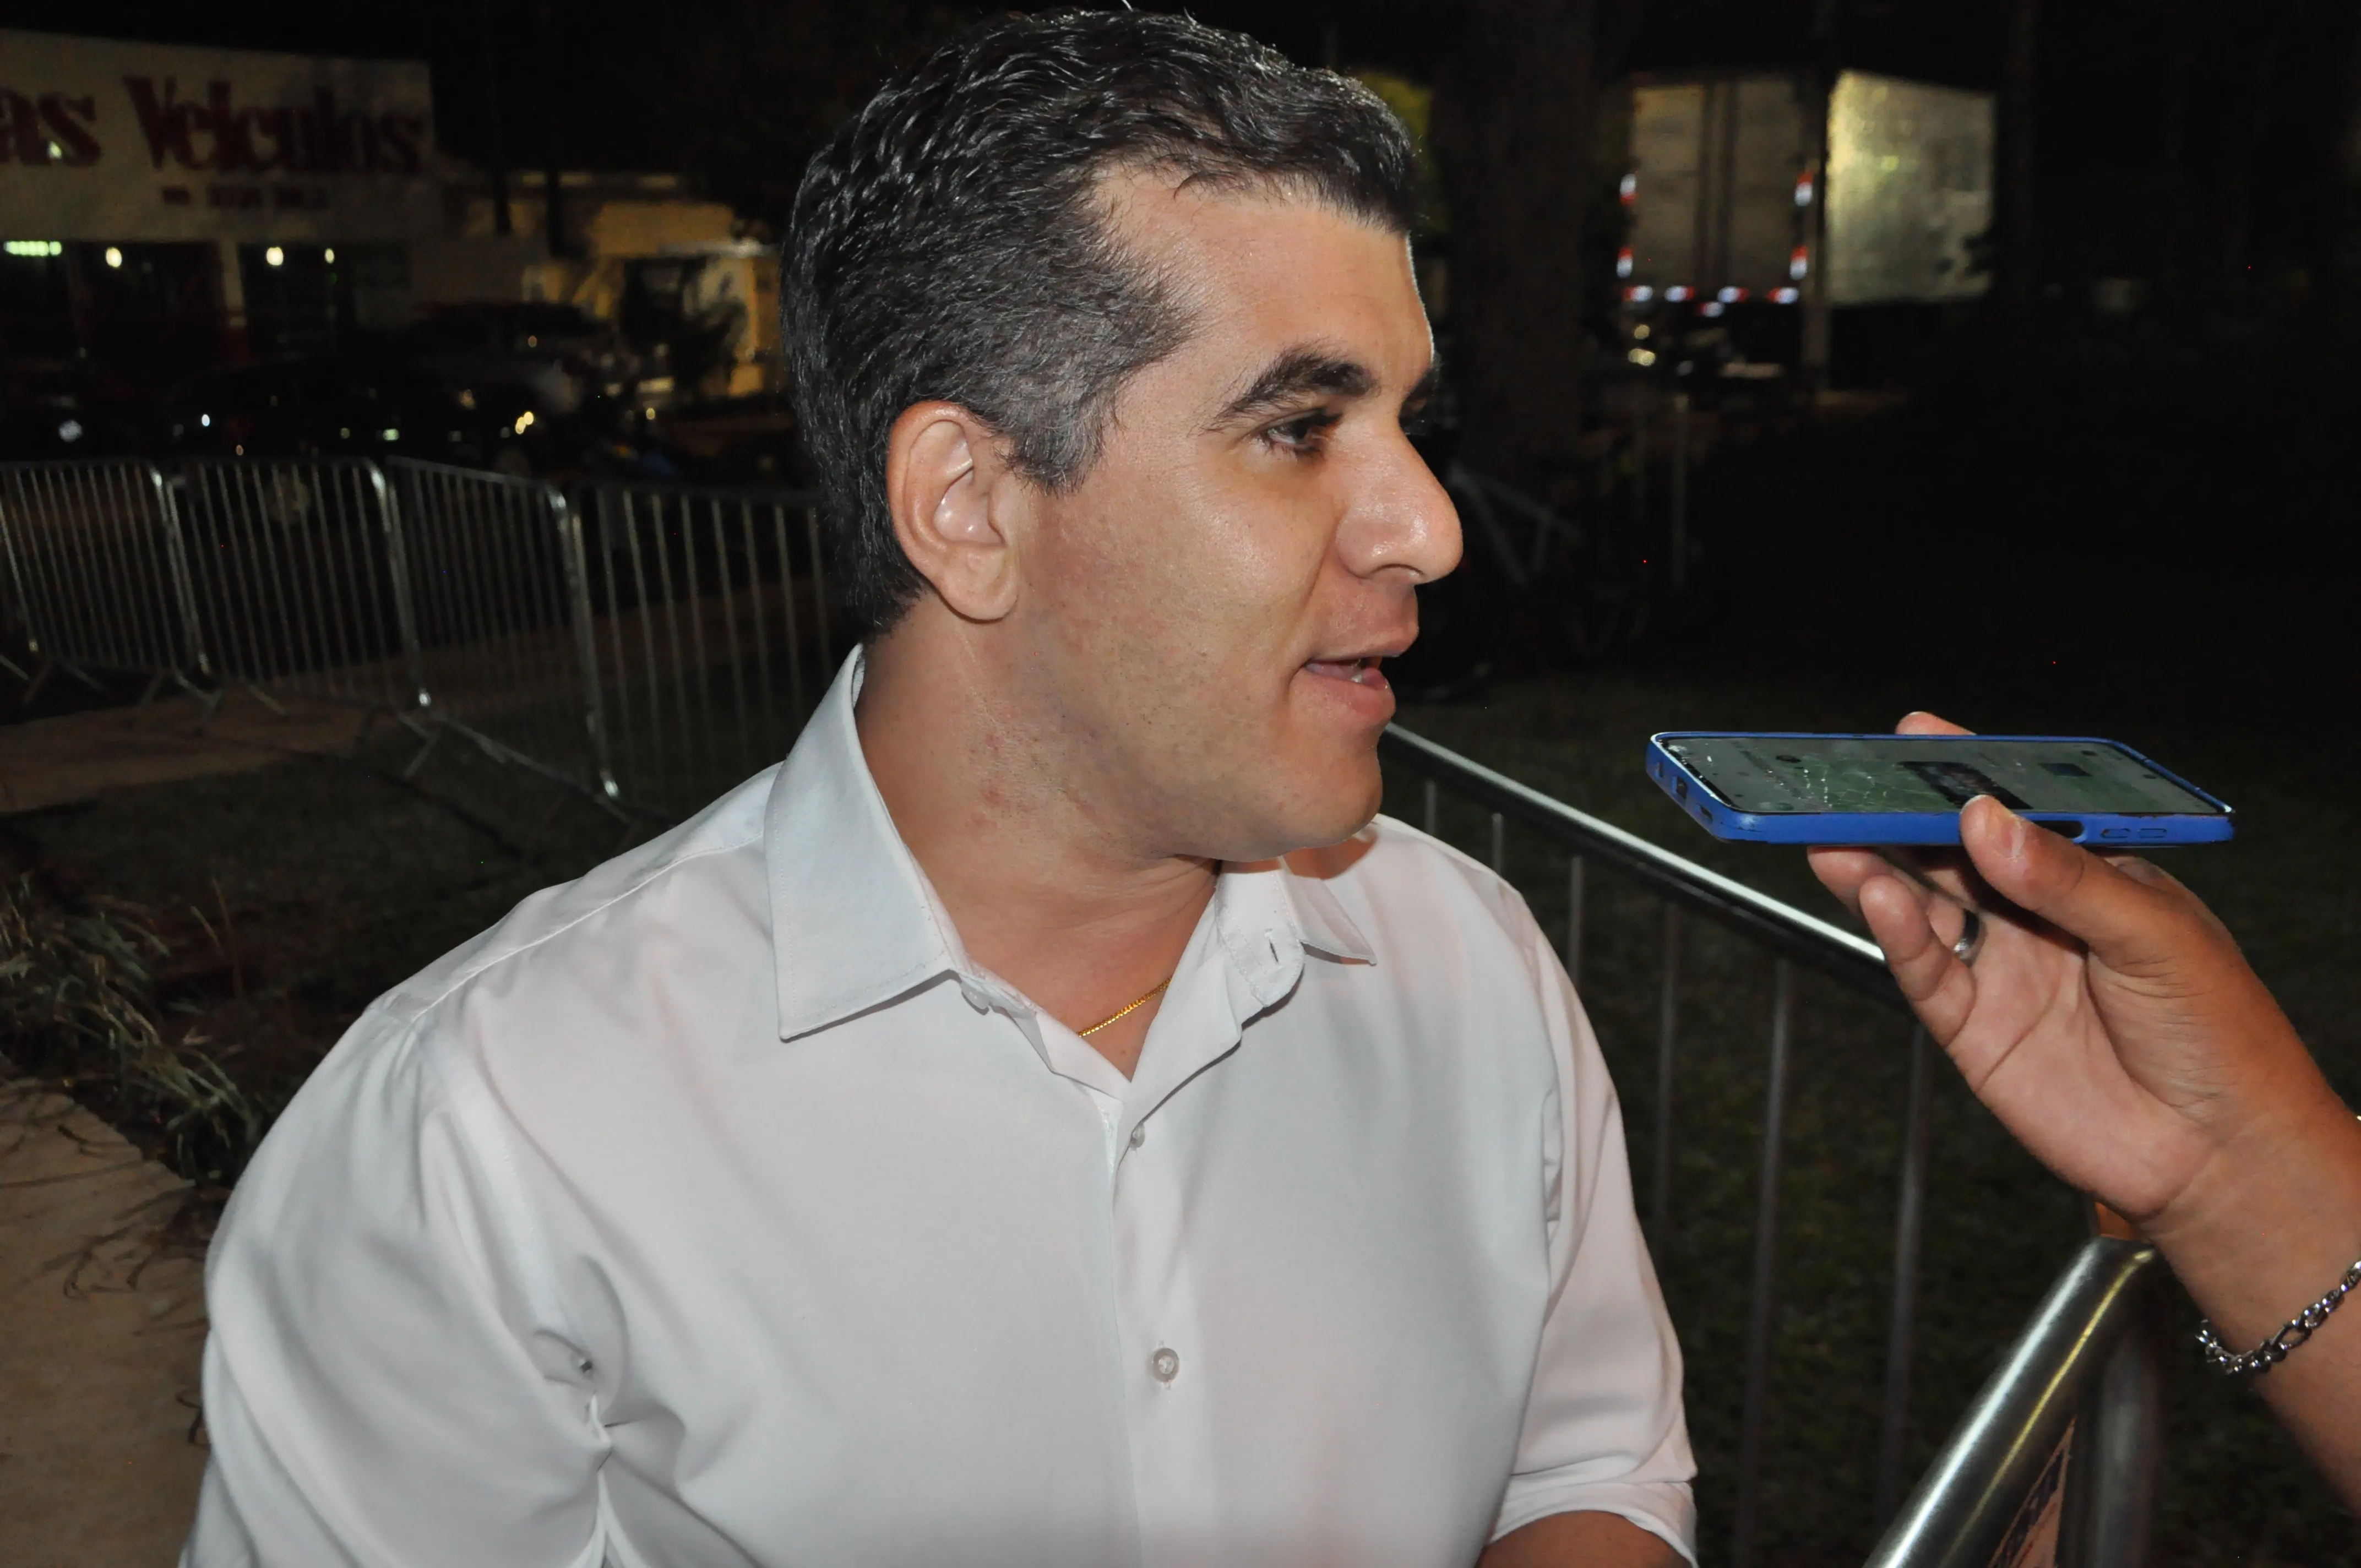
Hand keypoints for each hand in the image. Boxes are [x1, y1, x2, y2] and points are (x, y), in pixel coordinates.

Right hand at [1806, 713, 2337, 1238]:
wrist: (2219, 1153)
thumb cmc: (2220, 1032)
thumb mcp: (2155, 934)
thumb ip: (2065, 878)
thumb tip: (1985, 820)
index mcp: (2090, 874)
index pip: (2017, 809)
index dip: (1965, 772)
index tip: (1913, 736)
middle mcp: (2036, 915)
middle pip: (1951, 851)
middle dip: (1896, 815)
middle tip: (1842, 785)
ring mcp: (2001, 969)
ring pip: (1922, 904)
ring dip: (1875, 868)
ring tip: (1832, 836)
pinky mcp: (1973, 1027)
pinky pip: (1926, 969)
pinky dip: (1896, 932)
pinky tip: (1878, 899)